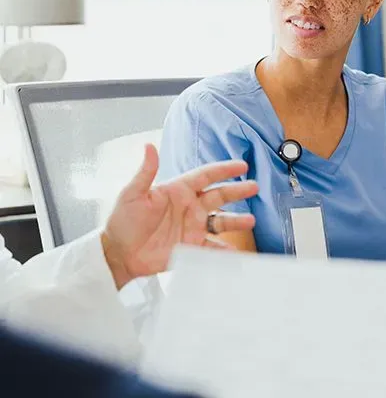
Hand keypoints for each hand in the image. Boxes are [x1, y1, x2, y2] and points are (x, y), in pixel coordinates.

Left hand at [101, 144, 256, 288]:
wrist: (117, 253)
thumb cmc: (122, 221)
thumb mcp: (132, 194)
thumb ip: (145, 172)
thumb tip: (149, 146)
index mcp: (178, 190)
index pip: (205, 176)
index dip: (223, 169)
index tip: (241, 165)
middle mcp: (188, 207)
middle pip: (218, 196)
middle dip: (237, 191)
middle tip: (254, 187)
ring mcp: (191, 227)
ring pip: (220, 221)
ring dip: (235, 221)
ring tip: (250, 221)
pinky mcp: (190, 248)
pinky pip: (213, 248)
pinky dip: (226, 251)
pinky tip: (237, 253)